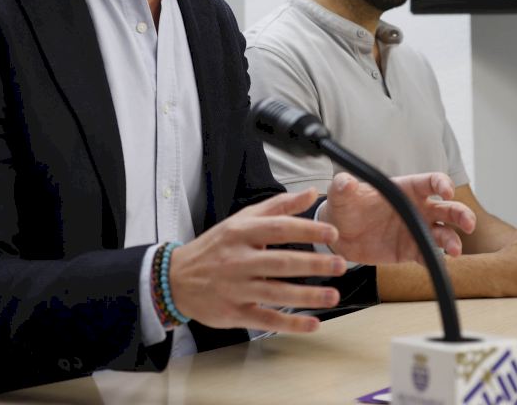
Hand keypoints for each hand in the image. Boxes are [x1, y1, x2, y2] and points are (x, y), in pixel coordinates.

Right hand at [170, 188, 349, 333]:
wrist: (176, 278)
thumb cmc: (215, 247)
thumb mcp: (242, 219)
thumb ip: (279, 206)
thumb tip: (312, 193)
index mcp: (241, 233)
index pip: (279, 229)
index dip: (308, 231)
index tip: (333, 234)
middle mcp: (238, 260)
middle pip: (281, 262)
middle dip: (313, 264)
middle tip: (340, 265)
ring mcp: (235, 288)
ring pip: (276, 293)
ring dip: (307, 296)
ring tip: (333, 295)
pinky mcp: (233, 313)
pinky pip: (265, 319)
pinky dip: (290, 324)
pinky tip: (312, 323)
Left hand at [322, 172, 475, 264]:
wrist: (340, 233)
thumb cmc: (346, 206)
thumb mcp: (341, 194)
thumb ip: (343, 186)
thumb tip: (345, 182)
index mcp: (406, 189)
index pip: (430, 182)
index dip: (442, 184)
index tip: (447, 191)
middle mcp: (417, 209)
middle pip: (447, 208)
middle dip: (461, 214)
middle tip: (468, 223)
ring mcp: (416, 230)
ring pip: (444, 233)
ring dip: (454, 240)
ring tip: (455, 251)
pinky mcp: (410, 251)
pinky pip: (428, 256)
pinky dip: (436, 261)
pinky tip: (440, 265)